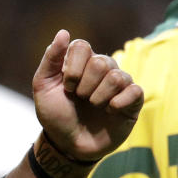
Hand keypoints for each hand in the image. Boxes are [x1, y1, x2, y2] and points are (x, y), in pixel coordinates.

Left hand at [32, 31, 143, 160]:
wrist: (67, 145)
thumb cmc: (55, 114)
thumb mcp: (43, 86)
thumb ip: (51, 59)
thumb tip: (64, 32)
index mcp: (81, 61)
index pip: (82, 46)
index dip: (72, 69)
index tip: (66, 87)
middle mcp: (102, 68)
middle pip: (101, 62)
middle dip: (85, 86)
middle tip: (80, 99)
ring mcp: (119, 84)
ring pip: (117, 76)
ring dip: (100, 97)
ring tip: (94, 106)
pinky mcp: (132, 101)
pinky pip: (135, 90)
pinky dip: (119, 103)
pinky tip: (110, 112)